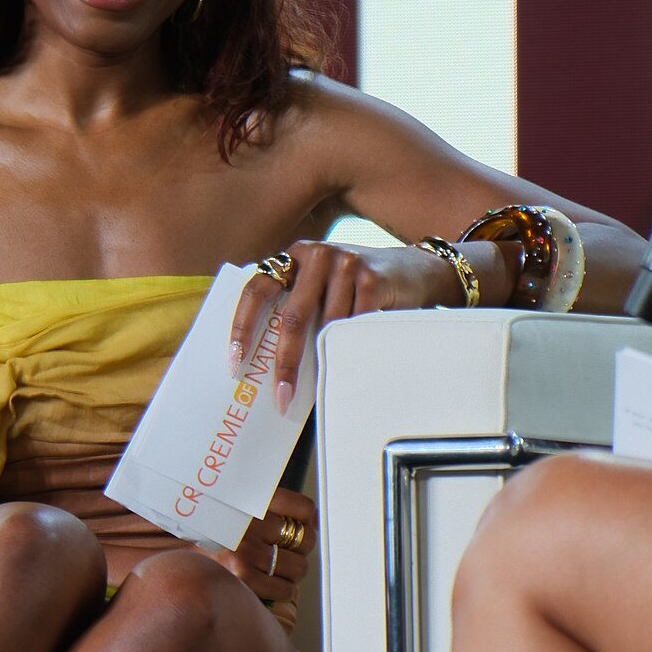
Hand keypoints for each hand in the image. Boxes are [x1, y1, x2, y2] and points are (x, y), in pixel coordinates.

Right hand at [216, 488, 317, 621]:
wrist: (178, 560)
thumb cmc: (210, 537)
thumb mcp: (236, 509)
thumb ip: (270, 508)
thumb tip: (311, 519)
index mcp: (250, 501)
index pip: (302, 507)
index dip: (306, 519)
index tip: (300, 525)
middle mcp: (250, 524)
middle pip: (305, 539)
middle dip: (300, 549)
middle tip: (285, 551)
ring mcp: (246, 551)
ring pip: (298, 567)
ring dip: (291, 572)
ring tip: (273, 568)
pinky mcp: (243, 578)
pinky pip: (284, 588)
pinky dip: (281, 590)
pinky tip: (267, 583)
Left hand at [230, 243, 452, 410]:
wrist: (416, 270)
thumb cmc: (358, 286)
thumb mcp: (322, 283)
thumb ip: (297, 302)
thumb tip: (264, 357)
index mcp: (294, 257)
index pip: (257, 290)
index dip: (241, 326)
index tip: (235, 360)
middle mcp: (316, 255)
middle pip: (292, 317)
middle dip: (285, 362)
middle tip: (281, 395)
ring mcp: (345, 264)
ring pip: (326, 327)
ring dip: (325, 358)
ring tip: (325, 379)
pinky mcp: (372, 280)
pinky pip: (353, 326)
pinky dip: (350, 347)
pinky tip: (353, 357)